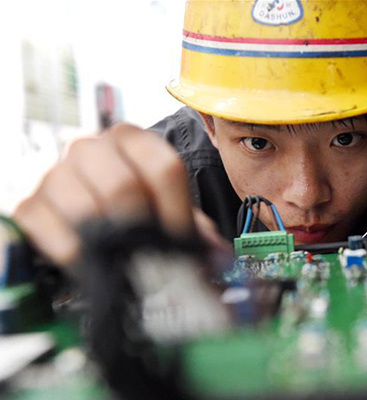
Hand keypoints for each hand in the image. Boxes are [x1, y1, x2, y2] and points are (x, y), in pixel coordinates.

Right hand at [13, 123, 228, 267]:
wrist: (87, 210)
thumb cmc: (131, 208)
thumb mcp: (165, 209)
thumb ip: (193, 225)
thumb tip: (216, 253)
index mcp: (132, 139)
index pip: (163, 168)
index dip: (176, 211)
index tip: (180, 239)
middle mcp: (91, 147)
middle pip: (123, 187)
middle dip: (143, 230)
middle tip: (152, 257)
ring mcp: (57, 173)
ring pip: (87, 209)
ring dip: (110, 243)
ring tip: (124, 261)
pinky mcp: (30, 203)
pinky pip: (50, 229)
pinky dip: (73, 252)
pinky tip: (89, 262)